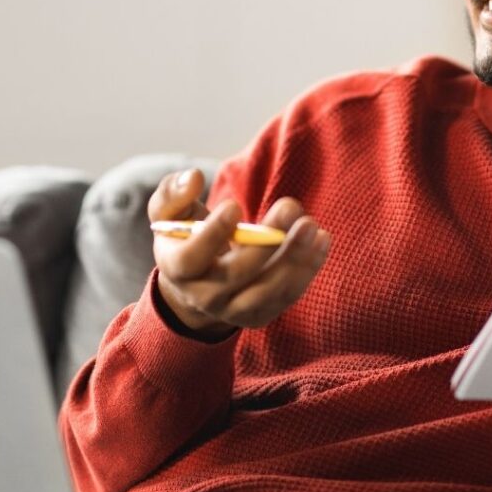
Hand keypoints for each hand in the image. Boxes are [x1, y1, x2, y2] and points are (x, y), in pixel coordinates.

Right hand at [148, 168, 330, 339]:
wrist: (198, 283)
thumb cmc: (185, 236)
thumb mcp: (170, 213)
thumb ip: (174, 193)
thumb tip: (194, 177)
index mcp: (178, 269)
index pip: (192, 258)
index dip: (213, 234)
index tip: (235, 205)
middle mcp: (205, 296)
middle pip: (237, 275)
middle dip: (266, 242)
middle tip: (289, 206)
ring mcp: (235, 310)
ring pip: (268, 291)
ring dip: (294, 258)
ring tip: (311, 226)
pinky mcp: (261, 314)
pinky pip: (288, 295)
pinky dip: (307, 268)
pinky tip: (321, 239)